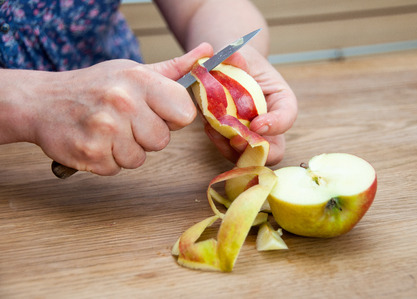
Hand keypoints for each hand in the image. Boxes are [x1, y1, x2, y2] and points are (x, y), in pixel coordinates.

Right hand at [31, 43, 212, 174]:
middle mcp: (123, 102)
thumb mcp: (133, 71)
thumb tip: (207, 52)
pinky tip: (96, 141)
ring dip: (126, 150)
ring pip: (140, 159)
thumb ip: (173, 68)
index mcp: (139, 79)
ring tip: (108, 131)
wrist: (42, 102)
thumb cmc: (94, 86)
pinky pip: (117, 168)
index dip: (172, 117)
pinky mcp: (90, 154)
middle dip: (146, 136)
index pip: (185, 113)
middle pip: (162, 141)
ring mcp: (105, 129)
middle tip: (125, 121)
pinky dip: (108, 160)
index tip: (156, 111)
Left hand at [203, 46, 297, 165]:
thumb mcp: (241, 55)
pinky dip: (219, 143)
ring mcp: (253, 137)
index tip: (257, 123)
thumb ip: (237, 58)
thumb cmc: (240, 62)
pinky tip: (209, 127)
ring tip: (214, 128)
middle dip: (256, 150)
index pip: (288, 116)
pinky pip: (231, 152)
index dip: (276, 124)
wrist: (226, 68)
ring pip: (250, 157)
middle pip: (275, 151)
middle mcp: (271, 125)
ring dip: (231, 148)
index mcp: (281, 100)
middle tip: (237, 140)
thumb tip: (232, 57)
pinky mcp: (236, 141)